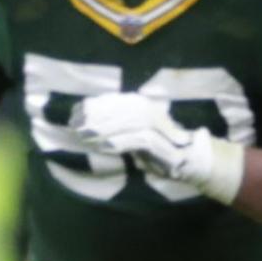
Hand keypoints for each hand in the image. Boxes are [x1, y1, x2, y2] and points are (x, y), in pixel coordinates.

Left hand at [72, 93, 214, 184]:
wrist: (187, 160)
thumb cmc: (155, 148)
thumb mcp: (131, 135)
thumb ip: (115, 127)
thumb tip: (86, 123)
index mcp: (142, 105)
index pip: (116, 100)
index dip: (94, 104)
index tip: (75, 112)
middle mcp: (151, 111)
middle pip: (121, 108)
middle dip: (96, 115)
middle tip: (75, 124)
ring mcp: (159, 126)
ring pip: (130, 121)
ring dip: (105, 128)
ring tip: (85, 134)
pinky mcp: (164, 144)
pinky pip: (140, 140)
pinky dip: (121, 142)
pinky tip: (104, 146)